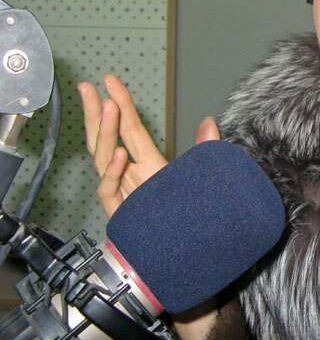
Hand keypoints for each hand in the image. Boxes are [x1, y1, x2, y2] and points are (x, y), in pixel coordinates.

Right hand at [78, 74, 219, 215]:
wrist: (177, 258)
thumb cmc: (185, 218)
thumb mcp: (201, 177)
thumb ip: (206, 149)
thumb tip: (209, 120)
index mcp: (148, 163)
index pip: (130, 128)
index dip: (120, 103)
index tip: (110, 81)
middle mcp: (131, 174)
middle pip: (108, 137)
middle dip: (97, 111)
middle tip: (90, 88)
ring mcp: (121, 192)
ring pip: (104, 158)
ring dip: (105, 132)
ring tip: (107, 107)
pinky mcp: (119, 212)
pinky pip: (111, 190)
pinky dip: (114, 172)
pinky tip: (119, 155)